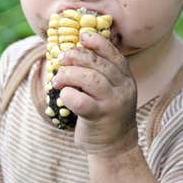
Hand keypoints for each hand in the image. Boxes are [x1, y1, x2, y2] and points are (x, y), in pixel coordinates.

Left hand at [52, 32, 138, 156]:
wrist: (115, 146)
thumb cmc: (105, 112)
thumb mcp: (109, 89)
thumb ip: (98, 71)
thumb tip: (72, 50)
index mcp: (125, 77)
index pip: (113, 53)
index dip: (97, 42)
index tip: (81, 37)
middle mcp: (123, 87)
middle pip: (98, 64)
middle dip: (76, 57)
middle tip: (61, 59)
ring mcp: (114, 103)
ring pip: (91, 79)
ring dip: (68, 74)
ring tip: (57, 80)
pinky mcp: (101, 118)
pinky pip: (82, 101)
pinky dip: (68, 94)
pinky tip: (63, 95)